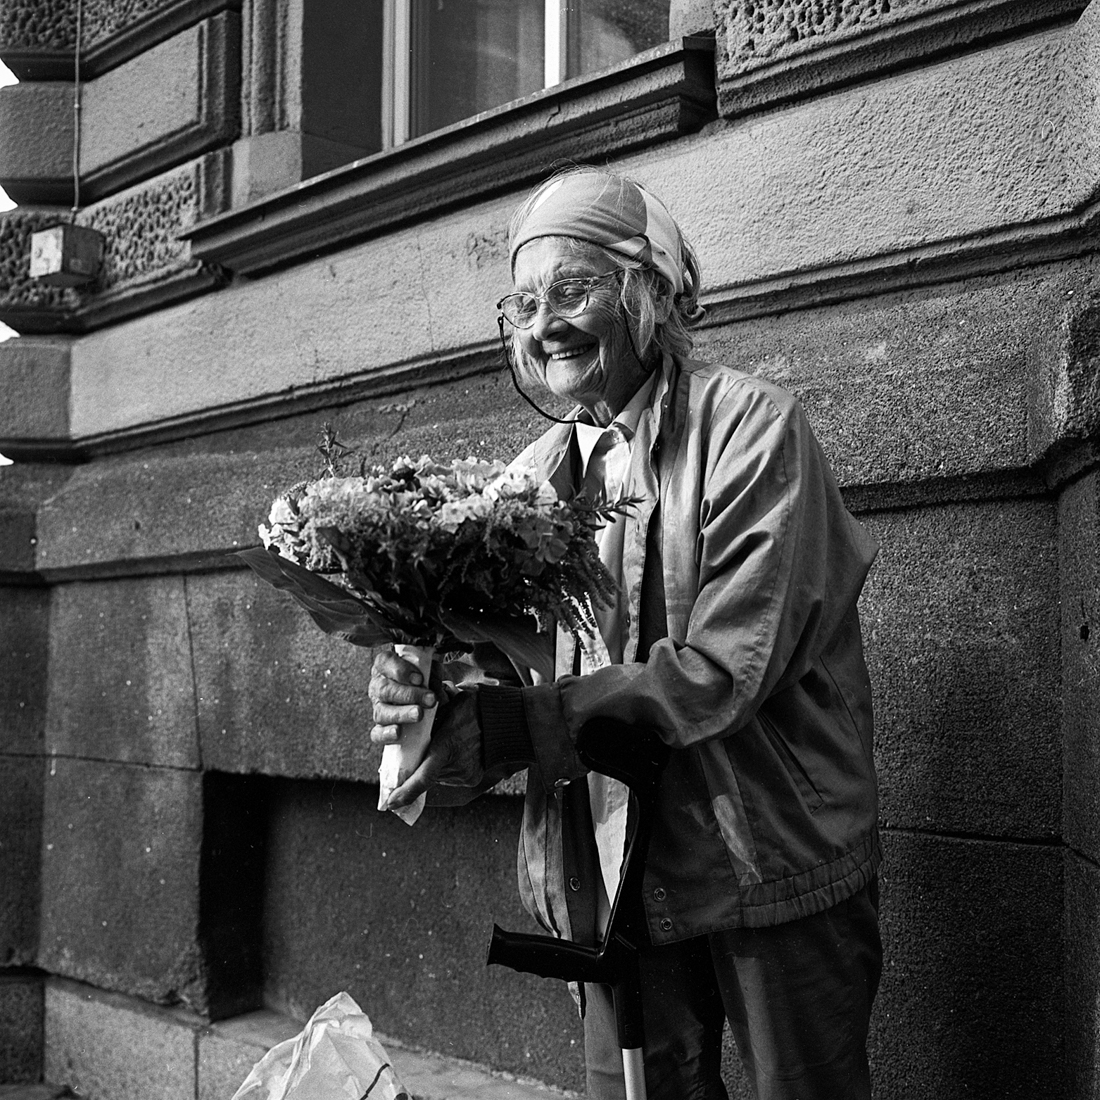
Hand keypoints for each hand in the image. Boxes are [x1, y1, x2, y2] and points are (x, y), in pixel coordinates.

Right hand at [368, 648, 436, 744]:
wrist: (427, 701)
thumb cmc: (425, 682)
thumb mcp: (430, 672)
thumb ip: (431, 673)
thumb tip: (432, 683)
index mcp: (386, 667)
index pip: (384, 662)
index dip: (400, 670)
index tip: (419, 678)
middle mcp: (378, 686)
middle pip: (384, 689)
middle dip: (408, 694)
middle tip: (429, 699)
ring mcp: (378, 708)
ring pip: (381, 711)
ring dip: (401, 713)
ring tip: (419, 714)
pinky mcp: (379, 728)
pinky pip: (376, 733)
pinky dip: (386, 734)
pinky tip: (398, 732)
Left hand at [381, 690, 484, 810]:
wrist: (506, 718)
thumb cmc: (474, 706)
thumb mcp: (447, 705)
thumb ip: (428, 719)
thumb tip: (408, 725)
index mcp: (447, 746)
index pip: (423, 778)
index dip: (406, 792)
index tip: (390, 803)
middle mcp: (457, 765)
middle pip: (427, 775)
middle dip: (418, 767)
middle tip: (417, 752)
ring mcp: (466, 774)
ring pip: (438, 776)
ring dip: (434, 766)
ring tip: (444, 745)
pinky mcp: (473, 777)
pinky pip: (450, 776)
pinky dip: (447, 767)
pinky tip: (454, 751)